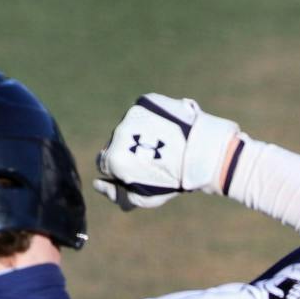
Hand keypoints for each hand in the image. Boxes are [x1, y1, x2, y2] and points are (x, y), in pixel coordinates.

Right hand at [93, 94, 241, 209]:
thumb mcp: (145, 197)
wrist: (202, 152)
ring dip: (141, 133)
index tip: (139, 170)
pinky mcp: (146, 100)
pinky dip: (152, 120)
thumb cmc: (173, 180)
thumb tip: (96, 184)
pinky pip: (143, 112)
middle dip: (130, 150)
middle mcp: (118, 133)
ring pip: (130, 126)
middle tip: (155, 158)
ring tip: (165, 143)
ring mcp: (131, 114)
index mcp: (113, 157)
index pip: (104, 163)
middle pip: (116, 143)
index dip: (122, 169)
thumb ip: (116, 194)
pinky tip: (167, 129)